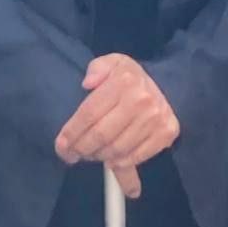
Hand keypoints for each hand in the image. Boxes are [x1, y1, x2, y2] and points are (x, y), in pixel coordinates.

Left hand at [54, 55, 180, 199]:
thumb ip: (96, 68)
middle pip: (101, 135)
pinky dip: (119, 163)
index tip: (61, 146)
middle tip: (72, 154)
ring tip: (91, 154)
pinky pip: (136, 157)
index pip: (89, 113)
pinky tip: (110, 159)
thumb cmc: (129, 77)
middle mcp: (141, 100)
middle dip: (81, 149)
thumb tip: (87, 83)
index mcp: (124, 81)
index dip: (71, 133)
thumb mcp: (111, 63)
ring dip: (98, 156)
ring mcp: (155, 118)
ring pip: (116, 150)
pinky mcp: (166, 133)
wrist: (166, 84)